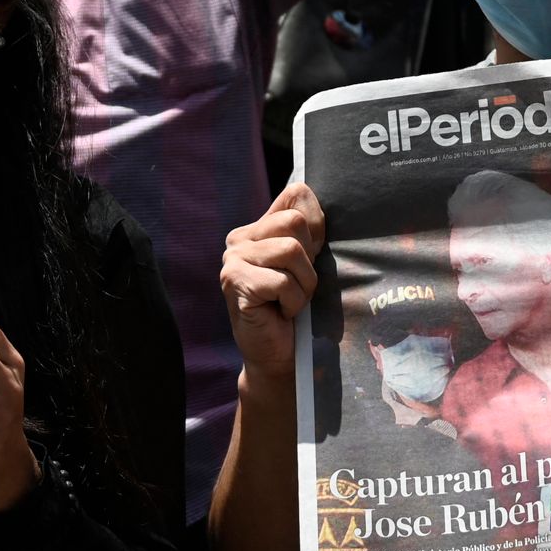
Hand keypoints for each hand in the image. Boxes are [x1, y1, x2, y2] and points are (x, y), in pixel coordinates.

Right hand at [221, 183, 323, 379]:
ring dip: (303, 284)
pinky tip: (280, 312)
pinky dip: (293, 302)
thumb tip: (317, 203)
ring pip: (291, 250)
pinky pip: (282, 281)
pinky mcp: (235, 282)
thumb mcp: (306, 264)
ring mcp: (233, 259)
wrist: (277, 355)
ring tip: (290, 301)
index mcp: (258, 228)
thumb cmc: (295, 308)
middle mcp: (240, 238)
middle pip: (295, 222)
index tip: (312, 255)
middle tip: (298, 286)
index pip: (296, 194)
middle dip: (309, 260)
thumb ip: (308, 233)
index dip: (316, 224)